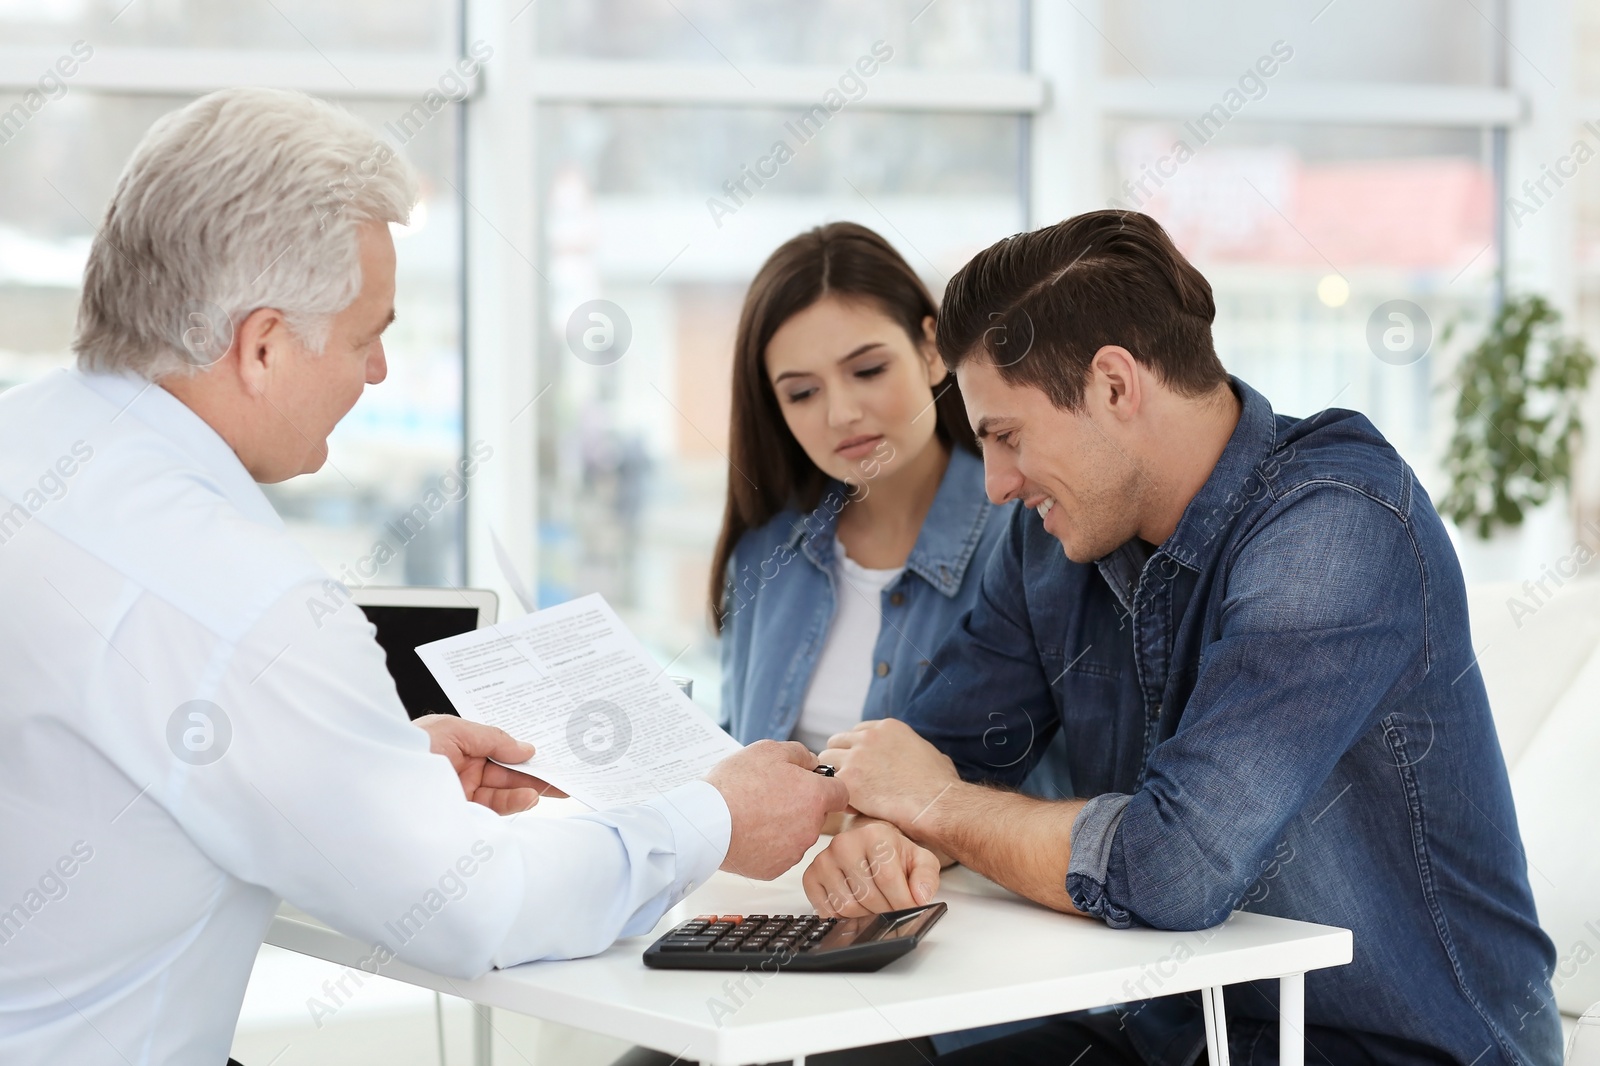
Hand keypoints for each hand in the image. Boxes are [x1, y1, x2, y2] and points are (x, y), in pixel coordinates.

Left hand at [415, 714, 565, 814]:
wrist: (373, 786)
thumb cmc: (407, 749)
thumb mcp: (453, 730)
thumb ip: (493, 738)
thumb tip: (526, 748)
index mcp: (457, 744)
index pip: (498, 747)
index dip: (523, 750)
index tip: (550, 753)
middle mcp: (460, 769)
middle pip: (505, 771)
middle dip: (533, 772)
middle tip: (562, 776)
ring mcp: (460, 793)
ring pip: (503, 791)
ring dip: (527, 789)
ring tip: (546, 788)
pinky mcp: (461, 815)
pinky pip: (494, 809)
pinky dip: (514, 803)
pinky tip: (528, 797)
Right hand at [704, 740, 849, 879]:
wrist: (706, 822)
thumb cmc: (736, 785)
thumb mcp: (769, 750)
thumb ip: (800, 754)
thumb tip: (812, 764)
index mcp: (815, 797)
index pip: (841, 793)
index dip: (827, 786)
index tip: (811, 785)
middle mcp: (811, 828)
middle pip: (816, 815)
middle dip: (801, 805)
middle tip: (771, 796)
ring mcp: (794, 852)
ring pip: (798, 835)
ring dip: (784, 826)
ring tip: (755, 814)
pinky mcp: (775, 869)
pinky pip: (779, 854)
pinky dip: (769, 845)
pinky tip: (749, 832)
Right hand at [802, 820, 940, 917]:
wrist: (871, 849)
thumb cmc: (895, 856)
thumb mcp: (921, 861)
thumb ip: (927, 877)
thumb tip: (920, 896)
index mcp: (874, 835)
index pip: (887, 879)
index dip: (901, 901)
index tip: (909, 909)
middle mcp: (844, 843)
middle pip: (867, 895)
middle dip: (885, 910)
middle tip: (892, 907)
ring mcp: (824, 860)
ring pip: (847, 906)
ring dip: (865, 915)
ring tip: (875, 904)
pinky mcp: (811, 876)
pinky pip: (827, 911)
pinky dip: (843, 916)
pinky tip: (855, 904)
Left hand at [820, 718, 959, 831]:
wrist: (937, 804)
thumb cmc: (940, 785)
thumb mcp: (931, 753)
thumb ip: (915, 748)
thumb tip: (920, 755)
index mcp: (887, 727)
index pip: (856, 732)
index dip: (856, 750)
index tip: (861, 767)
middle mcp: (869, 737)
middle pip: (836, 742)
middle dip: (840, 760)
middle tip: (849, 781)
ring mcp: (856, 756)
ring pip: (826, 760)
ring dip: (833, 775)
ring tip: (847, 794)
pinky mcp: (849, 779)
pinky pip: (829, 783)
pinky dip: (836, 795)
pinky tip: (851, 807)